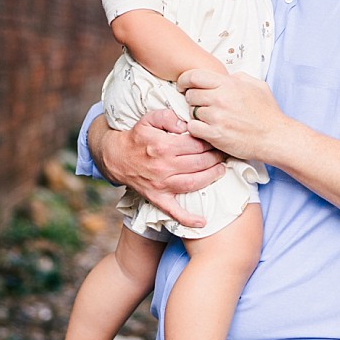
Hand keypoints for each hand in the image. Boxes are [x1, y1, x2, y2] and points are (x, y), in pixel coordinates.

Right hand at [92, 109, 225, 228]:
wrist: (117, 157)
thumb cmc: (137, 137)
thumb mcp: (148, 118)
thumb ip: (167, 116)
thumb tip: (185, 124)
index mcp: (163, 145)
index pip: (195, 145)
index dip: (209, 142)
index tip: (215, 141)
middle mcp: (163, 166)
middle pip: (198, 163)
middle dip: (214, 158)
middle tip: (222, 154)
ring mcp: (161, 184)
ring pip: (193, 183)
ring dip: (211, 178)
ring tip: (220, 171)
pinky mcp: (157, 197)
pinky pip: (174, 211)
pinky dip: (188, 219)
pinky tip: (202, 222)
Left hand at [178, 68, 286, 163]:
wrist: (274, 137)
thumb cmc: (267, 113)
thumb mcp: (256, 85)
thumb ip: (238, 77)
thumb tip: (226, 76)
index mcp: (228, 84)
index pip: (194, 76)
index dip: (184, 80)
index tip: (183, 85)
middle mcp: (220, 98)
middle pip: (191, 94)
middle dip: (192, 99)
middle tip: (199, 104)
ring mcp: (217, 117)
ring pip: (191, 111)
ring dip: (196, 115)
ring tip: (207, 118)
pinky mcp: (215, 135)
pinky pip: (193, 128)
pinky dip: (196, 129)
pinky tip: (205, 129)